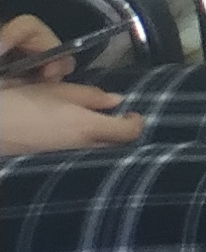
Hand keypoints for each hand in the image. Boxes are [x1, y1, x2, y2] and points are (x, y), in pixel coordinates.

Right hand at [0, 26, 137, 155]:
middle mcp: (80, 148)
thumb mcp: (58, 91)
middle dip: (120, 132)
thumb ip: (91, 96)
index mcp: (87, 128)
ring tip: (94, 121)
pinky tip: (73, 131)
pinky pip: (77, 153)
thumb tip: (117, 101)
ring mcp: (64, 157)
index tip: (131, 111)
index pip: (128, 134)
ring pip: (96, 150)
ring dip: (101, 138)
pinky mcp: (49, 160)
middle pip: (115, 145)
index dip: (136, 122)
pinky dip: (83, 143)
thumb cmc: (22, 103)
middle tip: (116, 116)